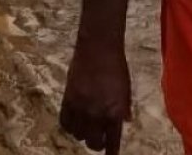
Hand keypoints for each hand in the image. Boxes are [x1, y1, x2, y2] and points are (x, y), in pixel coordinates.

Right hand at [59, 39, 130, 153]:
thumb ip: (124, 107)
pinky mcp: (67, 99)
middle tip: (98, 140)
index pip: (112, 142)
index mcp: (114, 112)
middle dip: (97, 144)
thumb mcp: (126, 89)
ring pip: (77, 134)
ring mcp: (81, 107)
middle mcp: (97, 114)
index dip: (111, 152)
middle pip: (93, 142)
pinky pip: (65, 121)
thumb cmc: (117, 67)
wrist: (98, 48)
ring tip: (86, 128)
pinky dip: (69, 126)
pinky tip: (74, 122)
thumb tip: (125, 121)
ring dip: (82, 134)